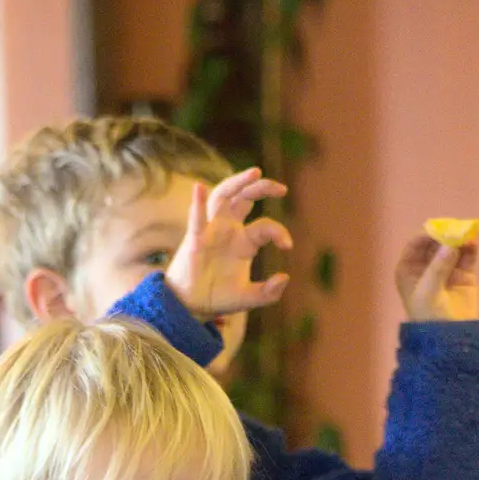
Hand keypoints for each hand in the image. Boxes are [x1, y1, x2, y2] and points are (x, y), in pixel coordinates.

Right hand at [166, 168, 292, 322]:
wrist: (191, 306)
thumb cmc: (218, 297)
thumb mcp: (248, 298)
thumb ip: (268, 293)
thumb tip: (285, 278)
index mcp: (245, 241)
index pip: (265, 226)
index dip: (279, 232)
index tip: (288, 245)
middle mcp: (229, 229)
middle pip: (244, 198)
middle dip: (262, 188)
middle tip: (282, 188)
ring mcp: (211, 231)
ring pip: (223, 197)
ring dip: (237, 182)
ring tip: (255, 173)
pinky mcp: (194, 240)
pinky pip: (196, 219)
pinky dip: (197, 203)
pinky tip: (200, 188)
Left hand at [395, 234, 478, 320]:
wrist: (449, 337)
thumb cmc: (429, 315)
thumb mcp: (428, 290)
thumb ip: (439, 266)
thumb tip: (452, 243)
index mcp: (409, 269)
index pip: (415, 244)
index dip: (426, 234)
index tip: (439, 230)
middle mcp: (426, 266)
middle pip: (435, 242)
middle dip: (445, 235)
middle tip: (456, 229)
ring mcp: (446, 269)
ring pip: (452, 247)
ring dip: (459, 240)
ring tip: (467, 235)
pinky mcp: (463, 274)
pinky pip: (466, 256)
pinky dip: (470, 249)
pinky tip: (473, 243)